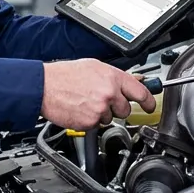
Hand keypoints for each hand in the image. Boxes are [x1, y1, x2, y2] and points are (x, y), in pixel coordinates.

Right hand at [41, 59, 156, 130]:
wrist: (44, 87)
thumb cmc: (64, 75)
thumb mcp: (94, 67)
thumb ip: (116, 76)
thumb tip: (135, 80)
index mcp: (112, 77)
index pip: (140, 92)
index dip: (148, 101)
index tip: (150, 106)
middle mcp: (108, 93)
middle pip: (125, 110)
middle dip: (116, 108)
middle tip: (101, 100)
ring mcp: (100, 109)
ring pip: (110, 118)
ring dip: (101, 114)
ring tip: (85, 102)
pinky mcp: (90, 122)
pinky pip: (96, 125)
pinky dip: (89, 120)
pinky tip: (79, 109)